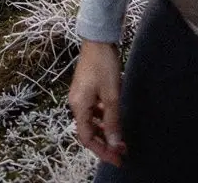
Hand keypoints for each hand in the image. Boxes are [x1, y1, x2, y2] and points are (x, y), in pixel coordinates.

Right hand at [68, 40, 125, 166]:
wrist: (98, 39)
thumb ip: (113, 121)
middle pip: (88, 131)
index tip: (116, 158)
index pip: (86, 138)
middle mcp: (76, 103)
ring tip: (120, 138)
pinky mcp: (85, 89)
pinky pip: (92, 111)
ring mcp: (80, 95)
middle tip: (121, 151)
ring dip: (105, 132)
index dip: (101, 151)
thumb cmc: (103, 65)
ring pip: (91, 121)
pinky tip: (113, 119)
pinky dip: (103, 119)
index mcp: (79, 106)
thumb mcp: (111, 95)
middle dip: (104, 143)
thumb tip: (115, 144)